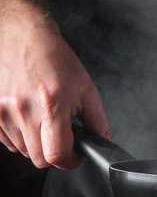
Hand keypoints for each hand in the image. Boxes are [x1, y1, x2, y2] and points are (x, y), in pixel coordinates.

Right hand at [0, 0, 111, 168]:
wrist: (23, 36)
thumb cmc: (55, 59)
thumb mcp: (85, 88)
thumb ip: (97, 122)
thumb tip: (105, 145)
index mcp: (51, 105)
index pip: (57, 155)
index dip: (71, 160)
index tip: (77, 153)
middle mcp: (23, 110)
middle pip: (40, 159)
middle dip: (55, 152)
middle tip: (63, 134)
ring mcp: (2, 112)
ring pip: (23, 151)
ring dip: (37, 143)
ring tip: (43, 116)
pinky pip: (7, 142)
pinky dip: (20, 136)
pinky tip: (28, 114)